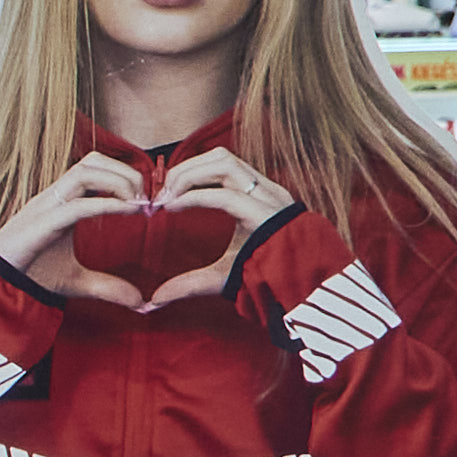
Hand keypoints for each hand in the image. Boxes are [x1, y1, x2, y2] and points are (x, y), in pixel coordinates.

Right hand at [0, 151, 150, 309]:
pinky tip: (128, 212)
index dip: (125, 176)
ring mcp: (46, 206)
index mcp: (62, 202)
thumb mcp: (76, 281)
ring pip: (85, 170)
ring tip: (137, 204)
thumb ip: (107, 286)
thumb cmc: (29, 276)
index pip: (95, 168)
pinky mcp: (41, 222)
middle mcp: (54, 197)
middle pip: (93, 161)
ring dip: (118, 181)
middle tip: (146, 199)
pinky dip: (107, 203)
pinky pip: (78, 204)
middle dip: (126, 172)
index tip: (147, 202)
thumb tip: (139, 301)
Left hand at [148, 147, 299, 308]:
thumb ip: (189, 282)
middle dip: (185, 168)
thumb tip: (156, 300)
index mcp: (257, 196)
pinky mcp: (266, 213)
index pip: (221, 164)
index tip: (162, 195)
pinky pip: (226, 195)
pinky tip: (174, 207)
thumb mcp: (221, 275)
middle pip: (221, 156)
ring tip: (167, 198)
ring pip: (225, 163)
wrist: (300, 288)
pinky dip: (194, 196)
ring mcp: (268, 198)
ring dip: (189, 175)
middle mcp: (264, 190)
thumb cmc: (266, 276)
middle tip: (160, 193)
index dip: (189, 171)